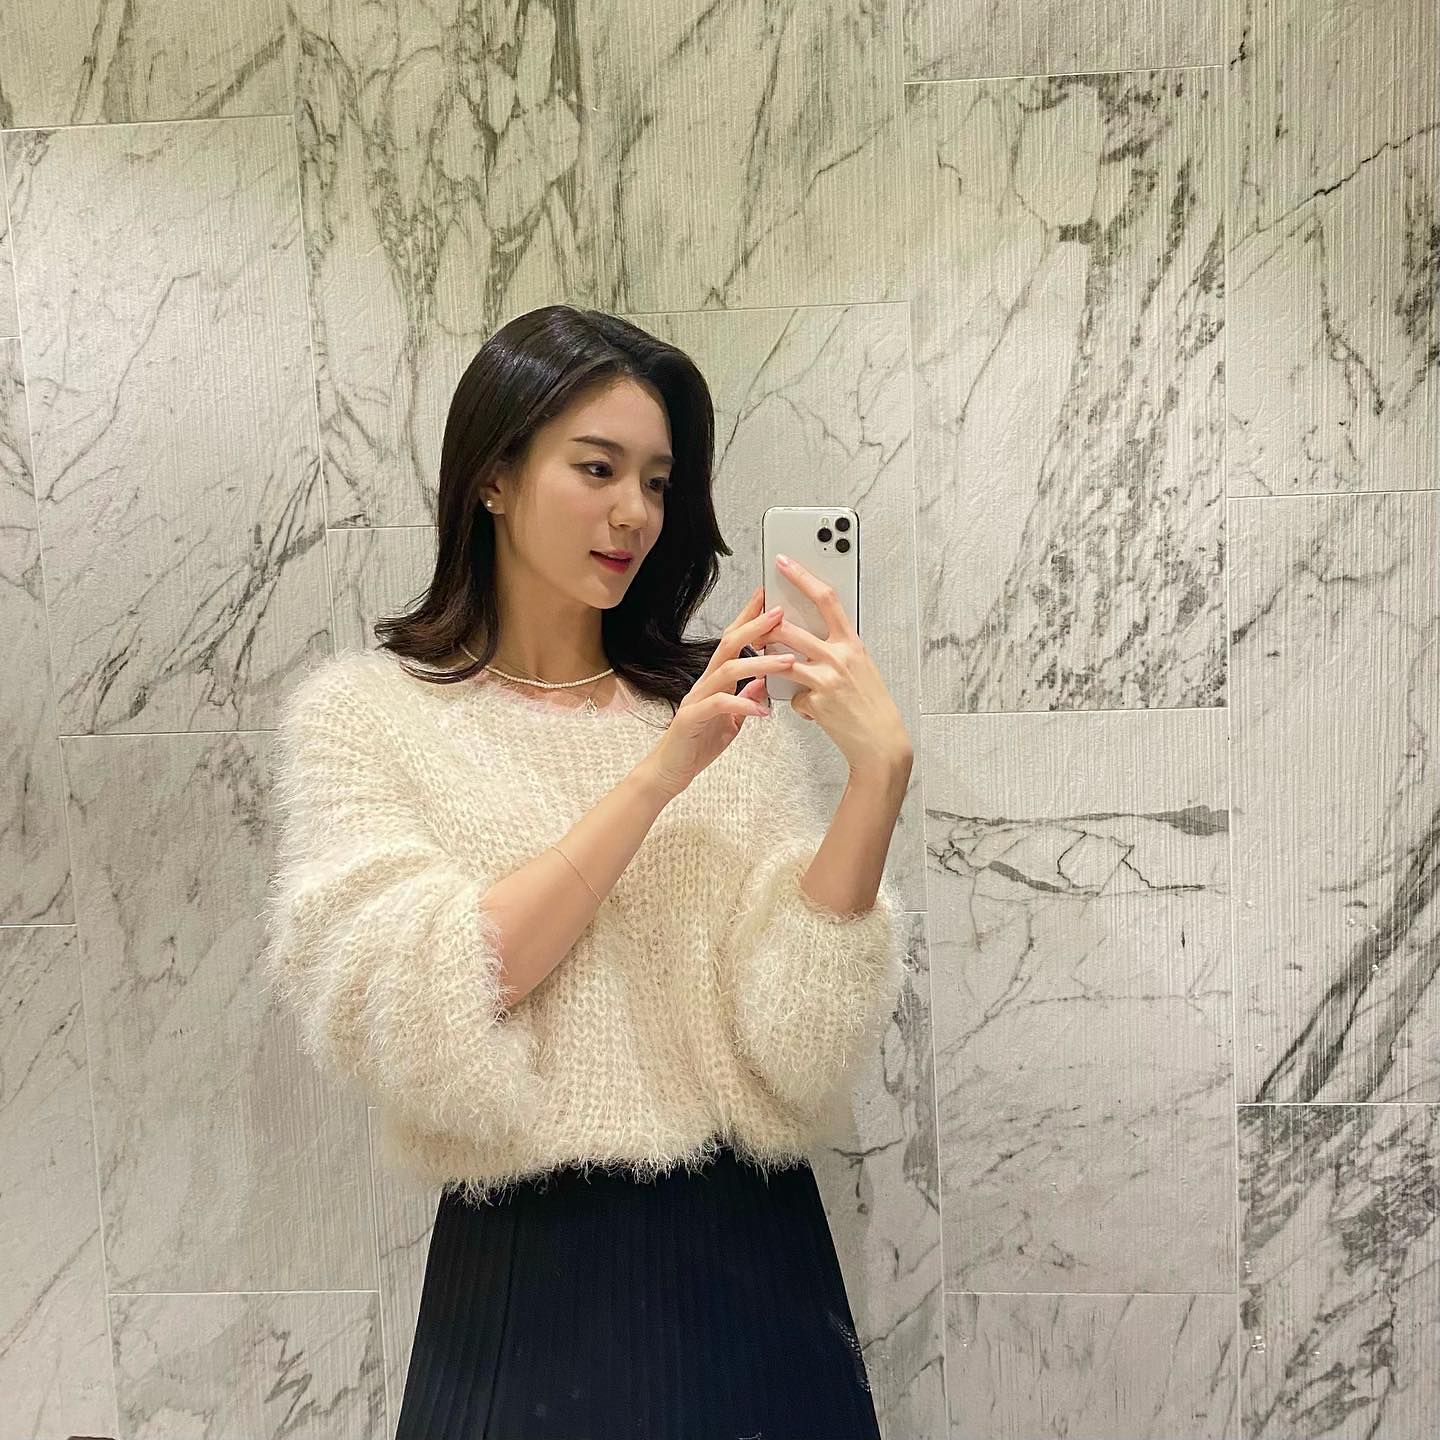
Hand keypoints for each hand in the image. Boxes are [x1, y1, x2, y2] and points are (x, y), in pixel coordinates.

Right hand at [643, 584, 795, 797]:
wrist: (671, 770)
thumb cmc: (698, 744)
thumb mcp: (731, 720)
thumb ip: (745, 698)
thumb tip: (764, 682)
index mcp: (716, 680)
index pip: (733, 642)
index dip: (749, 619)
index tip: (769, 600)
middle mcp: (705, 682)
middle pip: (729, 644)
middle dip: (755, 626)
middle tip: (780, 613)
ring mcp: (696, 698)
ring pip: (727, 669)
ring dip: (760, 662)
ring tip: (787, 661)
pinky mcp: (691, 718)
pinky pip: (719, 704)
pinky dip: (743, 704)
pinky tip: (763, 711)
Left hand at [767, 555, 910, 775]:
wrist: (881, 743)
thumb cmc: (872, 705)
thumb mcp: (861, 667)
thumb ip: (838, 648)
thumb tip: (811, 636)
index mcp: (853, 642)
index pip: (826, 599)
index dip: (802, 577)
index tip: (783, 563)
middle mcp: (840, 656)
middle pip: (790, 628)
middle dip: (766, 627)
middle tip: (756, 628)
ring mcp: (827, 679)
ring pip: (782, 659)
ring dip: (769, 662)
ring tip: (770, 666)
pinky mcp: (816, 702)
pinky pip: (792, 696)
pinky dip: (798, 703)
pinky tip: (814, 712)